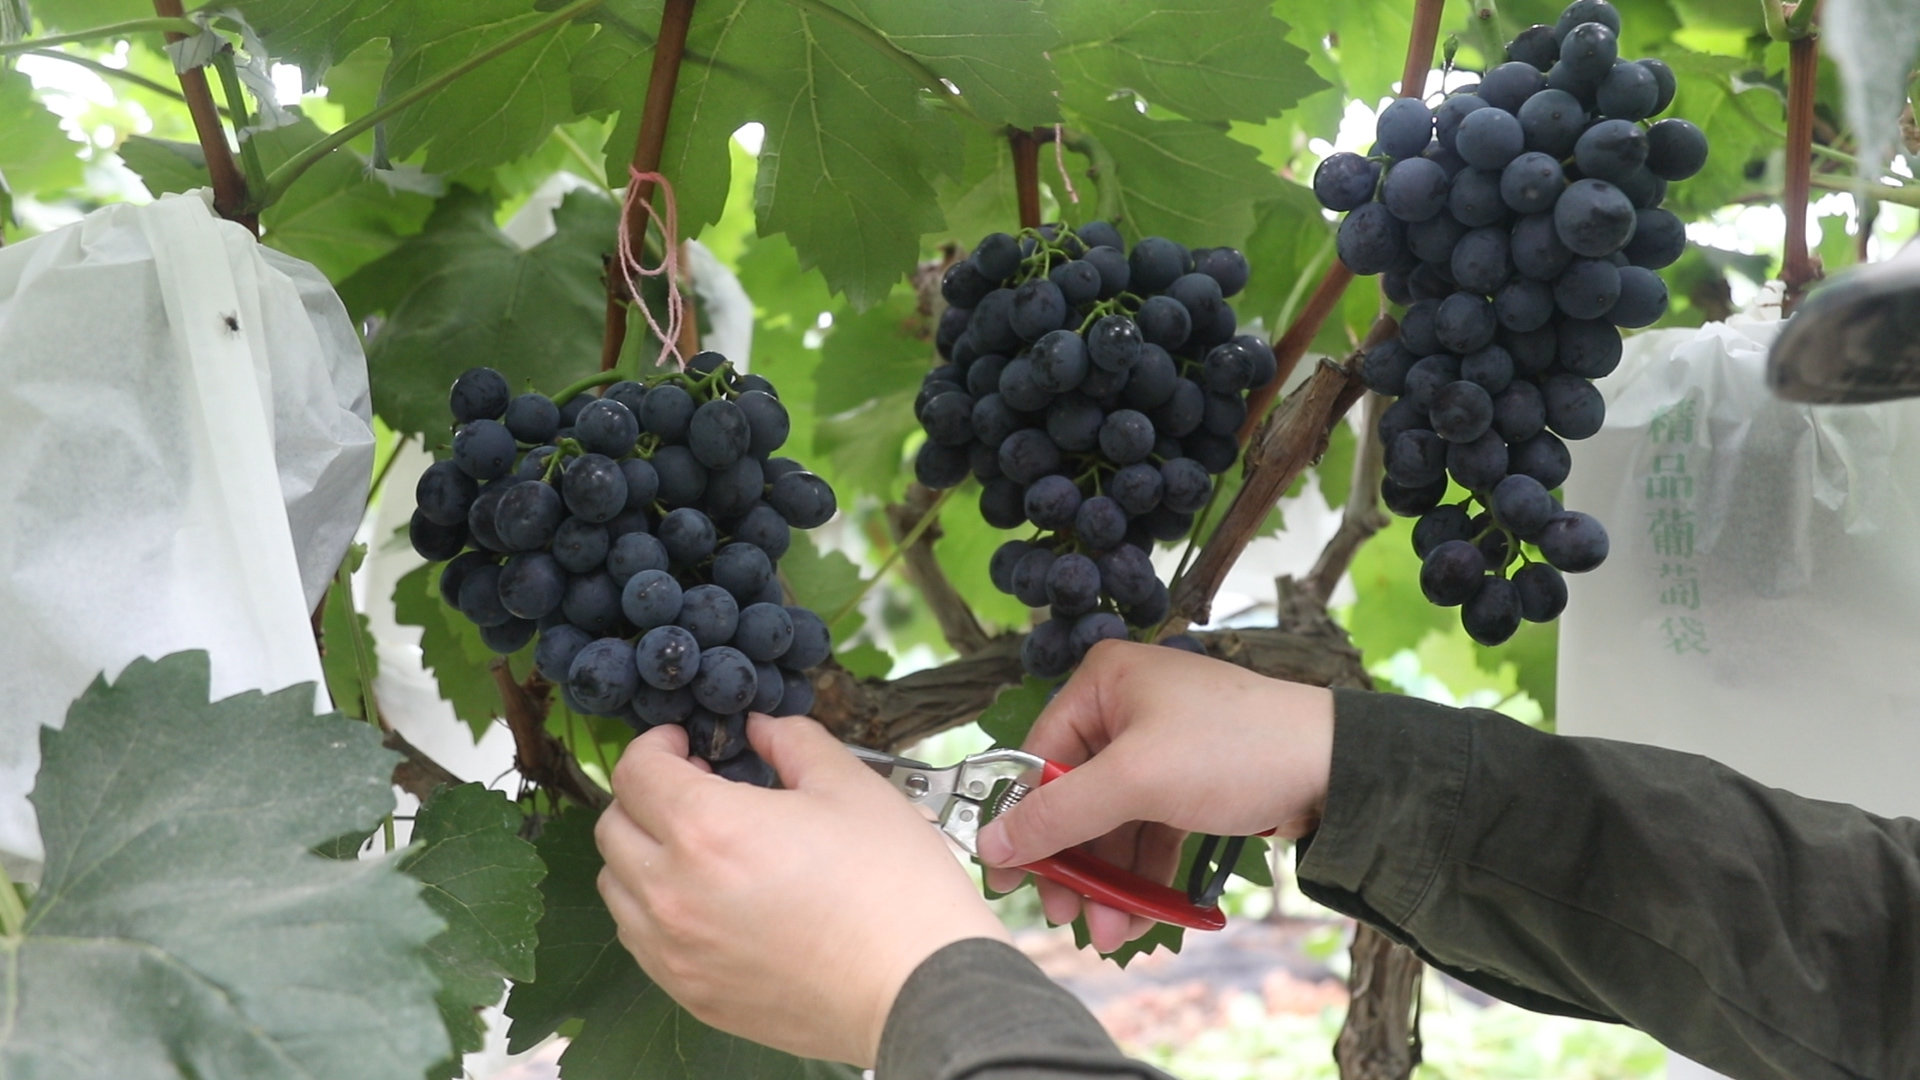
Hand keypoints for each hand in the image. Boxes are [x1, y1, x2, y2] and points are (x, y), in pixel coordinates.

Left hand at [594, 715, 1010, 1066]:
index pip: (636, 771)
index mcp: (707, 829)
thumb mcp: (849, 786)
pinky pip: (641, 941)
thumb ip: (793, 743)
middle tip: (695, 789)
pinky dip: (655, 909)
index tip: (684, 744)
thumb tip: (761, 729)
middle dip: (645, 796)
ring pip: (617, 887)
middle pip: (613, 827)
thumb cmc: (892, 888)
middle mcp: (672, 892)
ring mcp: (676, 951)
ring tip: (699, 848)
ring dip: (643, 854)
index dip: (657, 744)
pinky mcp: (691, 993)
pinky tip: (707, 899)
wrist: (917, 986)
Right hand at [976, 639, 1334, 952]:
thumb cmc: (1236, 749)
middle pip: (1073, 797)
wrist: (1335, 769)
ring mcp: (1159, 748)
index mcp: (1104, 683)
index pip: (1039, 756)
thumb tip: (991, 844)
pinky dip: (1139, 874)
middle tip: (1063, 913)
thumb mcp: (1136, 781)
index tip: (1006, 876)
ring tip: (1107, 932)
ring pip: (1111, 823)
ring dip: (1106, 880)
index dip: (1019, 820)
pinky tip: (1137, 918)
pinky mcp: (1187, 783)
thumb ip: (1059, 814)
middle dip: (1071, 862)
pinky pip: (1146, 832)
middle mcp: (1126, 708)